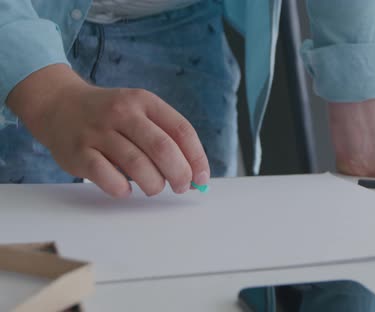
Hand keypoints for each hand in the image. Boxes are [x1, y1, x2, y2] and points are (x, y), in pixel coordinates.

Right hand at [7, 64, 209, 196]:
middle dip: (179, 174)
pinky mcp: (78, 152)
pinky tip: (125, 189)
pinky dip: (122, 189)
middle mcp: (122, 112)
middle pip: (163, 148)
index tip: (201, 178)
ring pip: (137, 165)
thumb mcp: (140, 111)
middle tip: (181, 187)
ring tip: (154, 187)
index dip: (196, 158)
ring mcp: (98, 132)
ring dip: (153, 184)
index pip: (182, 130)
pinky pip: (107, 177)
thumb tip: (195, 174)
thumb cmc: (111, 116)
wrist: (59, 104)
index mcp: (144, 101)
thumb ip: (166, 136)